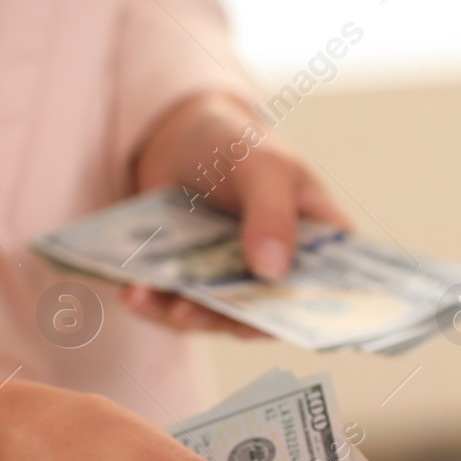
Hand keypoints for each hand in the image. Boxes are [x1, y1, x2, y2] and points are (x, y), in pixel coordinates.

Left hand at [124, 90, 349, 334]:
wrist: (181, 138)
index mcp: (321, 247)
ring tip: (144, 295)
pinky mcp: (197, 290)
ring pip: (216, 319)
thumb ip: (272, 214)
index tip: (274, 323)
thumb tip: (271, 272)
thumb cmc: (236, 142)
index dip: (311, 316)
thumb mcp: (263, 166)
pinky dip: (155, 304)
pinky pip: (179, 309)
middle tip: (188, 311)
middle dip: (223, 319)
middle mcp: (282, 277)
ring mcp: (237, 287)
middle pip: (265, 316)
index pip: (328, 293)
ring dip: (179, 314)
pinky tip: (131, 290)